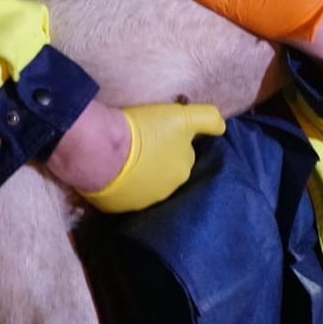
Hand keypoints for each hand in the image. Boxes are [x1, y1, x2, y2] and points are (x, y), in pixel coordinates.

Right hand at [61, 101, 224, 213]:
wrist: (100, 149)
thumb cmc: (142, 130)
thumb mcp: (181, 116)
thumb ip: (207, 119)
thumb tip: (222, 128)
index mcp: (182, 171)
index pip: (182, 156)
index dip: (171, 143)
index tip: (157, 133)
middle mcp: (166, 192)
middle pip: (164, 172)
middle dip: (156, 161)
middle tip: (140, 144)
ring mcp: (140, 202)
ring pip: (143, 184)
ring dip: (137, 173)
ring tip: (123, 156)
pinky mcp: (117, 208)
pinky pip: (121, 194)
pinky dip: (118, 184)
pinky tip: (110, 170)